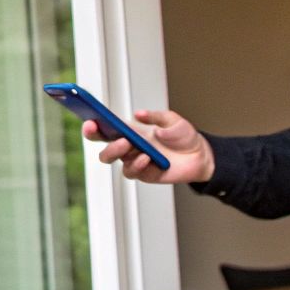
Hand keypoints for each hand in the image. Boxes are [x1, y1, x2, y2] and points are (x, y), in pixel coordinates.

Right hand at [83, 108, 214, 183]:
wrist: (201, 156)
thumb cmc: (184, 137)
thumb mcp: (173, 120)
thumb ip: (156, 117)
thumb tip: (138, 115)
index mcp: (131, 132)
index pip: (106, 128)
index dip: (93, 124)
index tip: (89, 118)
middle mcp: (129, 147)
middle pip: (102, 144)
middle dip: (95, 136)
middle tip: (97, 128)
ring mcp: (134, 161)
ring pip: (111, 159)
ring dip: (115, 149)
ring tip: (127, 143)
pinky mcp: (143, 174)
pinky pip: (131, 171)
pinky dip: (136, 163)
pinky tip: (146, 157)